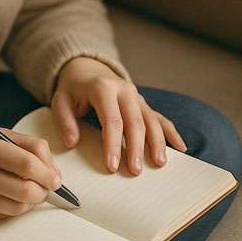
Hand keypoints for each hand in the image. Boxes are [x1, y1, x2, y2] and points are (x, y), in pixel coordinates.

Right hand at [0, 130, 62, 222]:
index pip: (26, 163)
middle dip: (44, 191)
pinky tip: (13, 198)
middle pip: (25, 189)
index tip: (56, 177)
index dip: (48, 173)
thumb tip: (53, 171)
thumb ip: (25, 146)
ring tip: (32, 192)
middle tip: (48, 187)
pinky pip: (2, 215)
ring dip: (32, 202)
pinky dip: (15, 209)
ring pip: (17, 207)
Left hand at [51, 57, 186, 174]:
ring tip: (159, 163)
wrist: (88, 69)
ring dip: (157, 142)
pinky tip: (181, 148)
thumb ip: (65, 121)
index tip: (112, 166)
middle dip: (137, 148)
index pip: (111, 120)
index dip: (112, 144)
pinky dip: (171, 132)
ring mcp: (137, 97)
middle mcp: (124, 91)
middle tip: (135, 171)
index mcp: (103, 89)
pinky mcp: (143, 103)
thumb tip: (73, 142)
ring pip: (151, 120)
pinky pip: (160, 118)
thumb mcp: (60, 100)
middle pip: (135, 122)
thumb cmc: (73, 90)